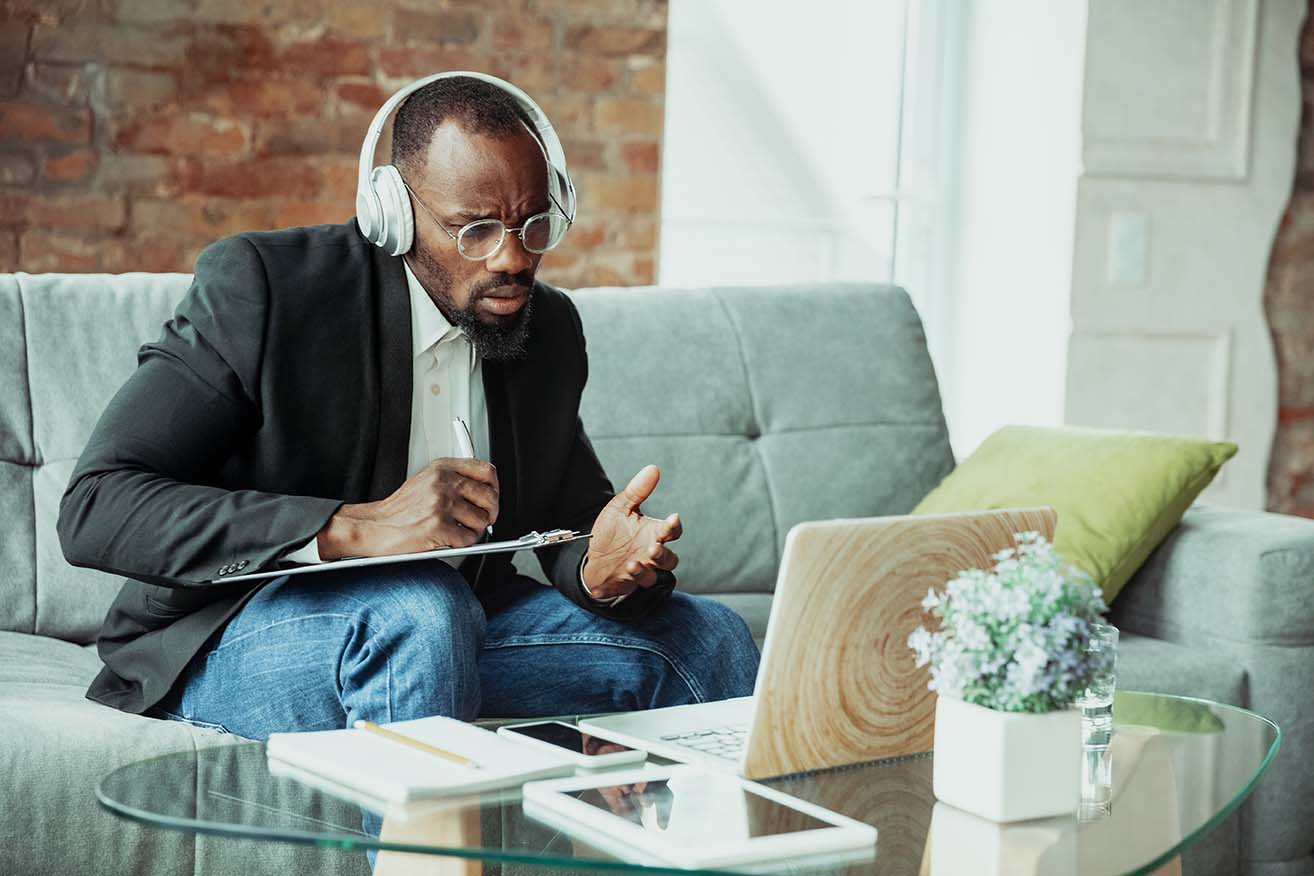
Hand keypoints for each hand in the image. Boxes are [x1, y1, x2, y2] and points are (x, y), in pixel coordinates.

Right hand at [315, 458, 497, 558]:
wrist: (373, 527)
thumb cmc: (399, 510)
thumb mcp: (427, 482)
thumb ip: (454, 481)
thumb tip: (486, 493)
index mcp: (442, 468)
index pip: (486, 470)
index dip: (494, 487)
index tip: (491, 497)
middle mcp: (443, 482)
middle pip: (489, 496)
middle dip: (489, 513)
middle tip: (482, 521)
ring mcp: (440, 503)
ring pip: (481, 520)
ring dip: (473, 531)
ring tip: (456, 531)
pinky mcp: (437, 526)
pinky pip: (468, 539)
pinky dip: (462, 545)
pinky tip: (448, 541)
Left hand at [582, 465, 681, 600]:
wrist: (594, 559)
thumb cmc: (611, 533)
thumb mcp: (620, 508)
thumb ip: (638, 490)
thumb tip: (653, 468)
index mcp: (653, 532)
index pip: (672, 530)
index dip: (674, 525)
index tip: (672, 518)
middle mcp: (653, 550)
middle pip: (671, 555)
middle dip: (665, 551)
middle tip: (655, 545)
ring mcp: (645, 566)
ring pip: (662, 569)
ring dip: (655, 563)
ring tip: (643, 555)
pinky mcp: (634, 579)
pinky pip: (644, 580)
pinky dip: (639, 573)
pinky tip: (630, 566)